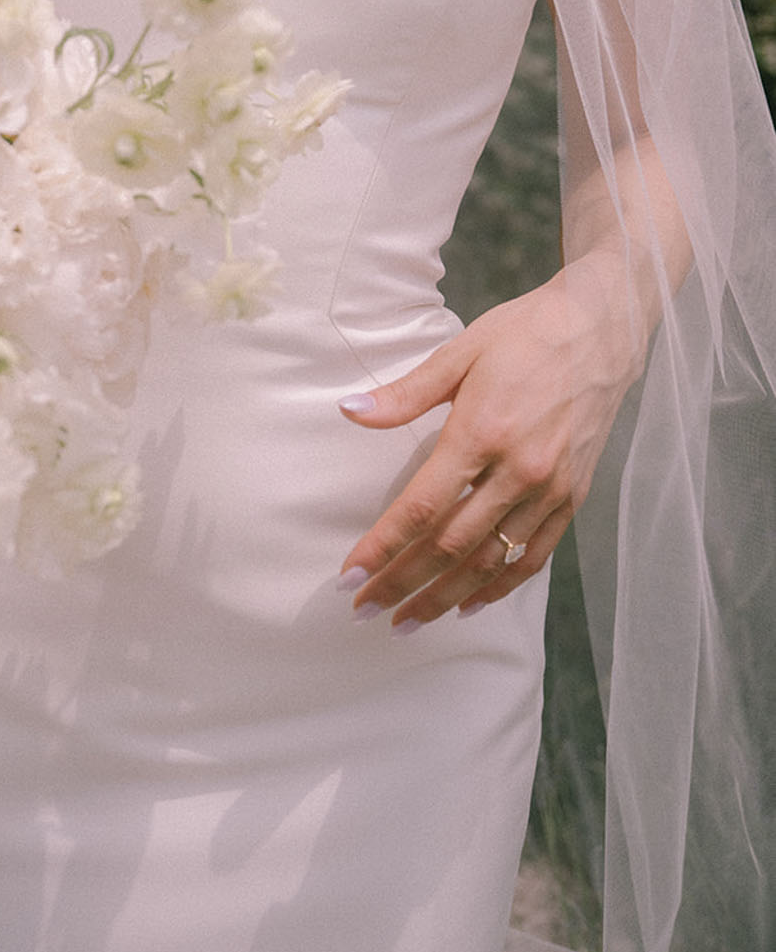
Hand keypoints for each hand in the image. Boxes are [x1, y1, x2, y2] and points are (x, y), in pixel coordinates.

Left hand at [336, 263, 637, 629]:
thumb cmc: (523, 334)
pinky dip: (500, 586)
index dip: (382, 546)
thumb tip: (349, 411)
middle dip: (403, 582)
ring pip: (490, 561)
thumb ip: (405, 393)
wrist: (601, 330)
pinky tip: (469, 603)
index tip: (349, 575)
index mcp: (482, 430)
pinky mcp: (573, 497)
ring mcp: (550, 488)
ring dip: (445, 596)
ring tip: (407, 621)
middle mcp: (518, 468)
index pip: (421, 506)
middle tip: (364, 611)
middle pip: (450, 544)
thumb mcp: (459, 352)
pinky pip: (533, 556)